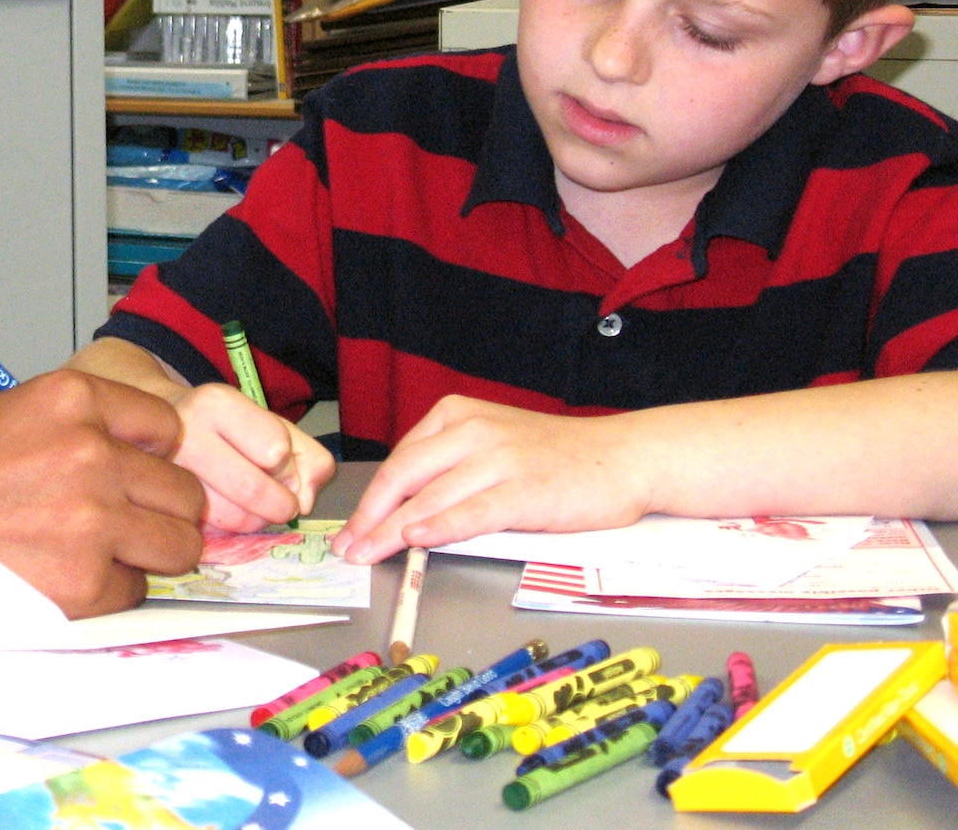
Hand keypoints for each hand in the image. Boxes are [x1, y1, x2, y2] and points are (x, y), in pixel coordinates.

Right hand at [0, 369, 205, 616]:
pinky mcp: (84, 580)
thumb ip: (78, 428)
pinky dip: (107, 593)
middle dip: (160, 512)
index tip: (138, 476)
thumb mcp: (10, 415)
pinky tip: (60, 580)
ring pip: (177, 544)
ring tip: (99, 555)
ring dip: (147, 555)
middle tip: (124, 526)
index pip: (167, 428)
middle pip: (184, 491)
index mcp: (72, 398)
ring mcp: (92, 517)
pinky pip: (133, 592)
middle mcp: (90, 450)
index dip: (153, 458)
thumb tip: (140, 458)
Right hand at [171, 382, 333, 530]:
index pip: (275, 449)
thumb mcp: (272, 424)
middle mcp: (185, 435)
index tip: (279, 464)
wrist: (159, 430)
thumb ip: (309, 457)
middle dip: (281, 504)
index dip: (288, 465)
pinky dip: (230, 531)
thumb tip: (305, 502)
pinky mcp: (163, 507)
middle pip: (253, 489)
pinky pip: (213, 534)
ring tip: (252, 505)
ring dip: (257, 520)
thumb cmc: (225, 429)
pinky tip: (223, 510)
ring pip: (234, 519)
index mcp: (217, 404)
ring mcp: (167, 474)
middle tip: (283, 504)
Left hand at [332, 395, 656, 564]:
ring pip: (430, 498)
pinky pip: (471, 512)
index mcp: (457, 415)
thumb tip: (403, 507)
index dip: (370, 498)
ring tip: (368, 554)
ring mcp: (498, 459)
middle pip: (404, 477)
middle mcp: (472, 431)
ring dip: (391, 531)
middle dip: (369, 517)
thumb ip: (451, 465)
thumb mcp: (493, 442)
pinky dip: (439, 526)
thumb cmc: (556, 456)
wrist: (622, 456)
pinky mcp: (524, 491)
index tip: (350, 526)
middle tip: (347, 547)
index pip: (400, 460)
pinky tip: (415, 539)